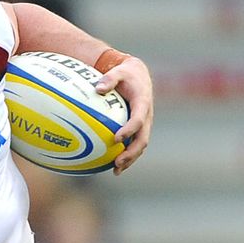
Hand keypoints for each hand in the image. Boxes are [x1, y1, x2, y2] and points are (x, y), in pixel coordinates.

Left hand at [95, 56, 152, 174]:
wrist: (139, 76)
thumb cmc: (126, 74)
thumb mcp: (119, 71)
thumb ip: (109, 78)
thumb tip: (97, 88)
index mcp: (142, 103)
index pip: (137, 120)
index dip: (129, 130)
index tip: (117, 138)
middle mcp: (146, 117)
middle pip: (142, 139)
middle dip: (131, 153)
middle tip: (117, 162)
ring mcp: (144, 124)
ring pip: (140, 145)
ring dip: (130, 159)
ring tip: (116, 170)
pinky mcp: (139, 129)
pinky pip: (134, 144)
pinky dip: (127, 156)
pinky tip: (112, 166)